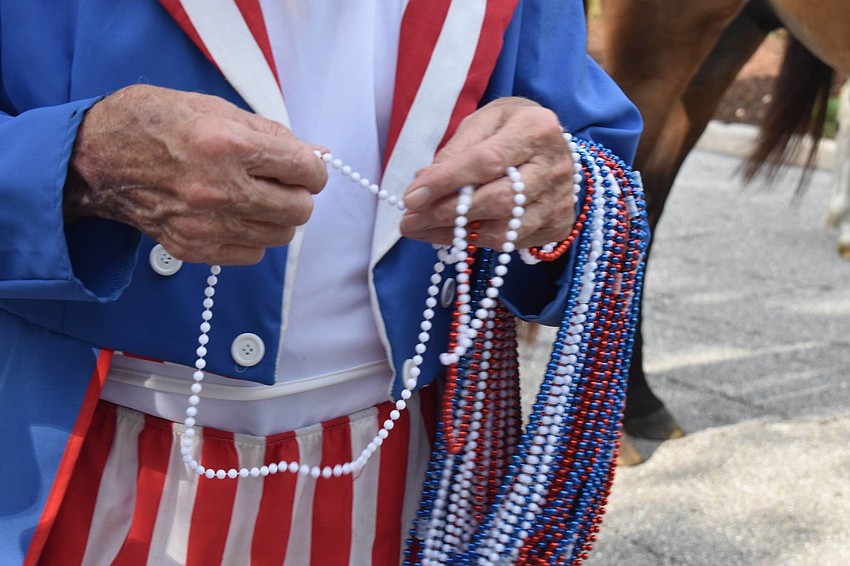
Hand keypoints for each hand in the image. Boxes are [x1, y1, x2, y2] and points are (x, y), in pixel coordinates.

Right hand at [64, 85, 327, 264]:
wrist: (99, 157)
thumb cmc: (158, 124)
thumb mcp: (218, 110)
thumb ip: (273, 136)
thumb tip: (318, 155)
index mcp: (229, 145)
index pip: (305, 171)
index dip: (312, 169)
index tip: (305, 168)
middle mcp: (219, 189)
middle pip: (299, 210)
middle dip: (298, 194)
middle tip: (280, 182)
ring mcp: (205, 224)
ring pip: (279, 235)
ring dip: (277, 217)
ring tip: (254, 197)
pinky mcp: (193, 248)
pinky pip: (252, 254)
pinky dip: (252, 236)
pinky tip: (234, 215)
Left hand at [400, 97, 573, 249]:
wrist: (550, 144)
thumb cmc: (509, 128)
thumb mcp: (481, 123)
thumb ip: (454, 152)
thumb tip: (422, 185)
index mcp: (536, 129)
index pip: (487, 161)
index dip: (446, 182)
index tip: (411, 198)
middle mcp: (555, 167)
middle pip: (498, 201)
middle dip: (447, 214)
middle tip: (409, 222)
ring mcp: (560, 200)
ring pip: (504, 230)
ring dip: (455, 235)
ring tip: (422, 231)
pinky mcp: (558, 225)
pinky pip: (510, 243)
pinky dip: (475, 241)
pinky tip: (451, 235)